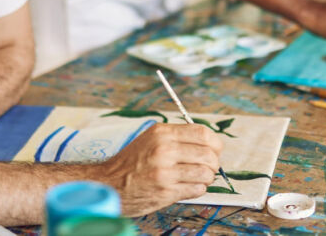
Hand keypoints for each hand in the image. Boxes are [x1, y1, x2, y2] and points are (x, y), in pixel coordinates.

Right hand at [97, 123, 222, 215]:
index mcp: (162, 133)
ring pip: (205, 173)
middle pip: (208, 154)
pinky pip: (197, 189)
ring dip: (206, 177)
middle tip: (207, 167)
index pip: (203, 133)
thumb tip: (208, 141)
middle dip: (213, 163)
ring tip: (198, 178)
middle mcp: (164, 150)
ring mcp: (165, 172)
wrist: (110, 183)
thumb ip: (177, 137)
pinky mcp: (166, 191)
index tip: (215, 150)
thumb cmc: (132, 162)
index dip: (215, 143)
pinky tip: (189, 186)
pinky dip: (198, 188)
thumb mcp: (151, 138)